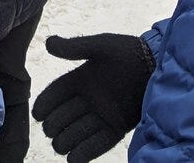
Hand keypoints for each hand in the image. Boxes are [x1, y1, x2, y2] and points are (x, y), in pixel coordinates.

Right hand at [33, 34, 155, 162]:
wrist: (157, 66)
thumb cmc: (128, 52)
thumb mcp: (100, 46)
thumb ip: (74, 47)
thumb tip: (47, 43)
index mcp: (81, 79)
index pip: (55, 94)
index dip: (44, 104)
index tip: (37, 114)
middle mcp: (88, 99)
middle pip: (63, 117)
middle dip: (54, 125)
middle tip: (51, 130)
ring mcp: (102, 115)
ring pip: (76, 132)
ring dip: (66, 141)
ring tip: (61, 145)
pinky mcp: (116, 128)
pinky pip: (97, 143)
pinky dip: (84, 153)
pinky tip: (73, 160)